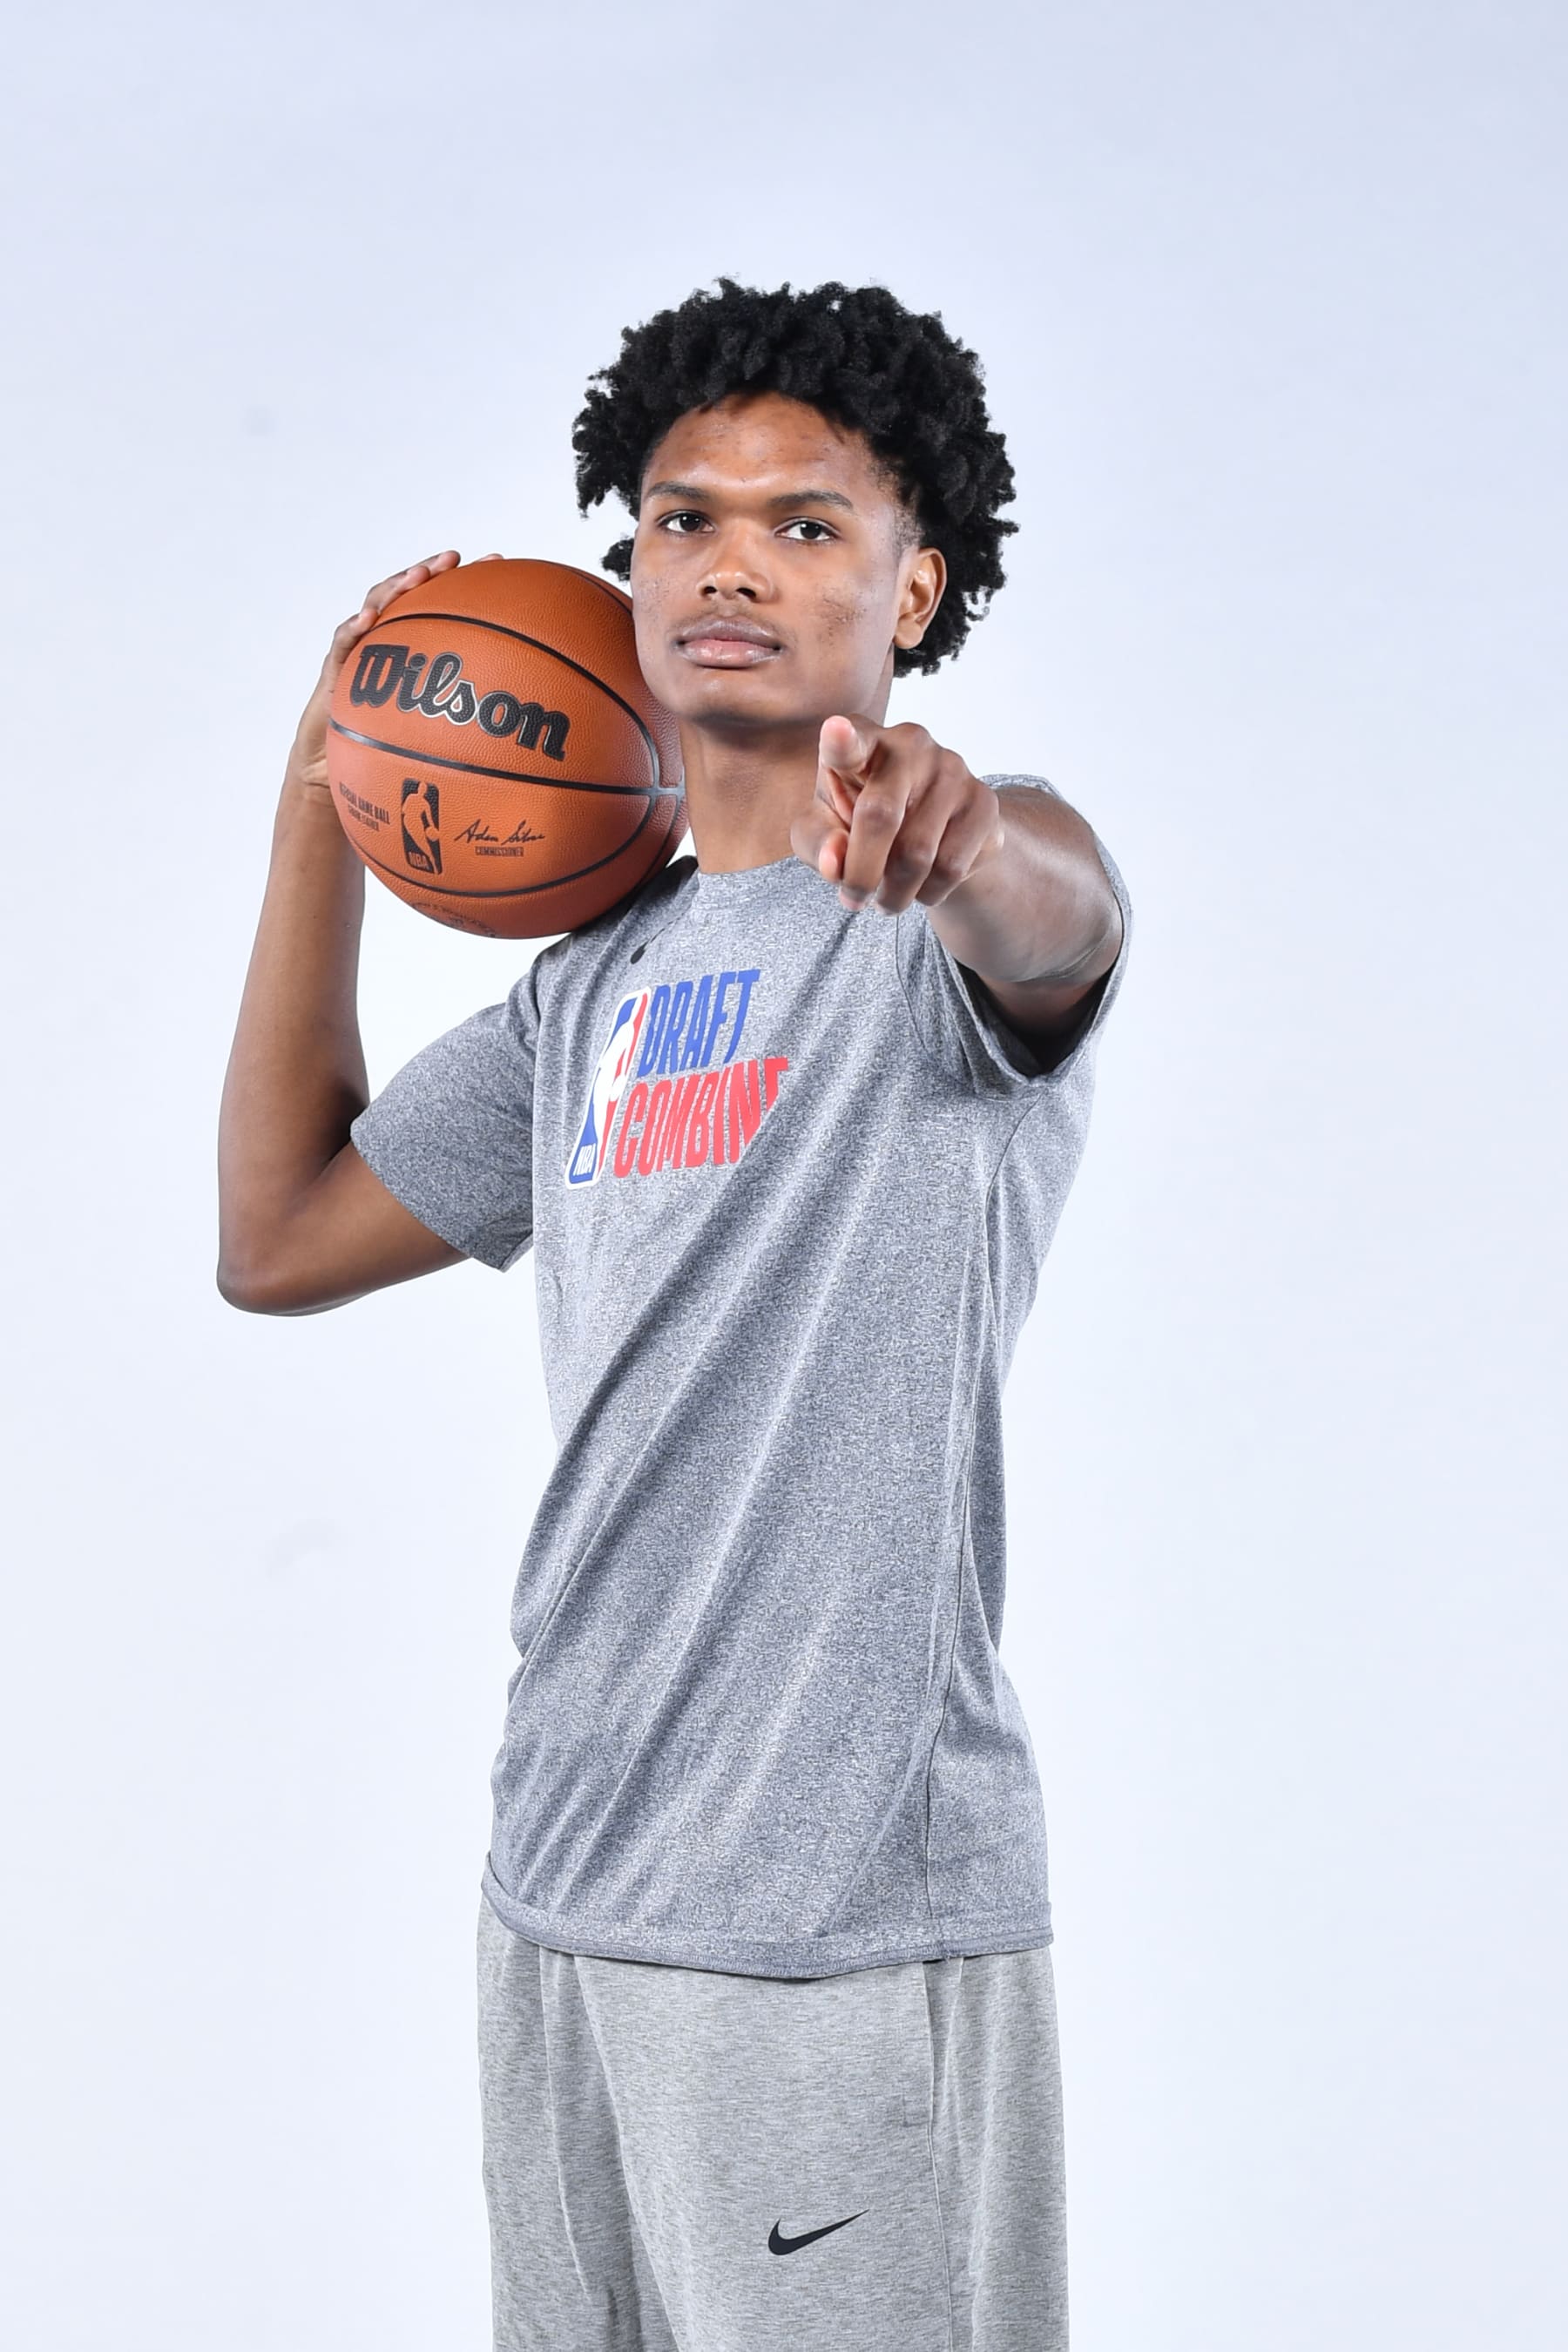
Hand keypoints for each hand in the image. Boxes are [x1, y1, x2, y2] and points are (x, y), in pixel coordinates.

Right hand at [284, 549, 501, 802]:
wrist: (338, 755)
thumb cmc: (389, 738)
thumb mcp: (437, 726)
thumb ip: (469, 712)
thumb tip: (527, 720)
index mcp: (413, 640)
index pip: (439, 600)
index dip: (465, 578)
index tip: (496, 561)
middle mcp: (388, 636)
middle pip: (409, 592)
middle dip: (431, 570)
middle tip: (453, 558)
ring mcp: (360, 645)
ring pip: (376, 604)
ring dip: (396, 586)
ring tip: (417, 576)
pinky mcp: (335, 664)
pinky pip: (343, 641)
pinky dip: (353, 627)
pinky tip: (367, 620)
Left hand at [791, 715, 1005, 913]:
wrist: (932, 828)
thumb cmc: (861, 819)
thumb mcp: (825, 829)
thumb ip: (818, 843)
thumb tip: (835, 864)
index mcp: (862, 740)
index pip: (850, 741)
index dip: (842, 740)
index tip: (835, 732)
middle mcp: (911, 744)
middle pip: (880, 817)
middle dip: (862, 873)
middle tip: (853, 900)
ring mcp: (953, 769)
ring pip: (917, 855)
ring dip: (895, 892)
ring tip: (888, 894)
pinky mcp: (984, 802)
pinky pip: (951, 867)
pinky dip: (928, 892)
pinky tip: (921, 884)